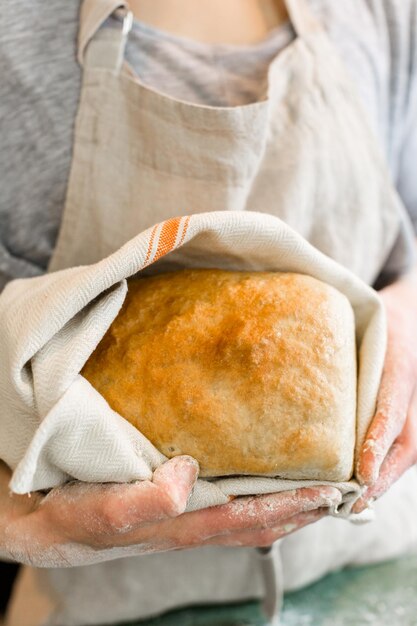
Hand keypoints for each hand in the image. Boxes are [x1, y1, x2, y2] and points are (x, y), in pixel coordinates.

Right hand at [0, 458, 340, 567]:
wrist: (34, 520)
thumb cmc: (63, 515)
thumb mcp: (97, 511)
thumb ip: (142, 501)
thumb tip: (189, 476)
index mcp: (176, 527)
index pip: (247, 520)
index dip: (289, 509)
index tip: (329, 494)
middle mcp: (184, 523)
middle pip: (254, 522)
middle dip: (298, 510)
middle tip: (338, 491)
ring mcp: (177, 514)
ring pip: (242, 512)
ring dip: (280, 503)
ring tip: (311, 488)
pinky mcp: (166, 500)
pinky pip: (220, 498)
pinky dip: (249, 491)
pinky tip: (254, 476)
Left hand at [353, 268, 416, 512]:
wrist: (409, 318)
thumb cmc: (375, 321)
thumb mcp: (360, 327)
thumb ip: (334, 350)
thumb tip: (288, 377)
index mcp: (399, 367)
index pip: (391, 410)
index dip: (378, 442)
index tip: (364, 472)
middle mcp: (411, 392)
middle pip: (406, 442)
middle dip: (382, 477)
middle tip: (354, 505)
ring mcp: (415, 406)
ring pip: (407, 450)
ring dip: (383, 481)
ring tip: (352, 507)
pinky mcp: (410, 416)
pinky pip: (402, 446)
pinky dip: (384, 470)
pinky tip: (361, 489)